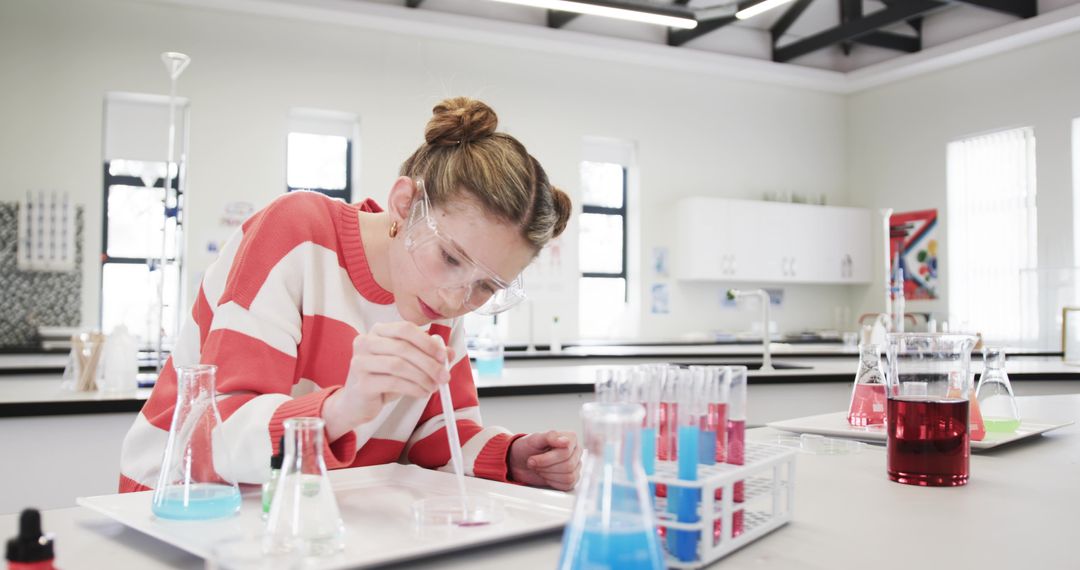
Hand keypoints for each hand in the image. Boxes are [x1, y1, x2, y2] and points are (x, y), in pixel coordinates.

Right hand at [324, 322, 452, 440]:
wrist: (357, 403)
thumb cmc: (383, 379)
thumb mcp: (407, 364)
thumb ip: (427, 355)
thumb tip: (449, 352)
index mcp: (378, 331)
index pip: (405, 328)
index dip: (427, 341)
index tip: (443, 356)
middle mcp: (365, 342)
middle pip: (403, 347)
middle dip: (429, 363)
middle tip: (445, 377)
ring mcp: (360, 362)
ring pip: (399, 365)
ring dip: (422, 377)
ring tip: (434, 387)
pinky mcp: (361, 382)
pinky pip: (393, 383)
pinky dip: (413, 388)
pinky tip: (422, 393)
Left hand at [508, 431, 580, 490]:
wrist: (521, 461)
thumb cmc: (529, 448)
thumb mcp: (535, 439)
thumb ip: (550, 437)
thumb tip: (565, 441)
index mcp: (571, 438)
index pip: (566, 452)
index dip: (547, 459)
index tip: (533, 459)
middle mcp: (576, 452)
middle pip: (568, 465)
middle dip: (547, 467)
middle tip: (534, 464)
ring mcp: (575, 466)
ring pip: (569, 477)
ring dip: (549, 475)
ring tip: (540, 469)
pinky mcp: (572, 479)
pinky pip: (567, 485)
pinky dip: (552, 482)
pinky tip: (546, 475)